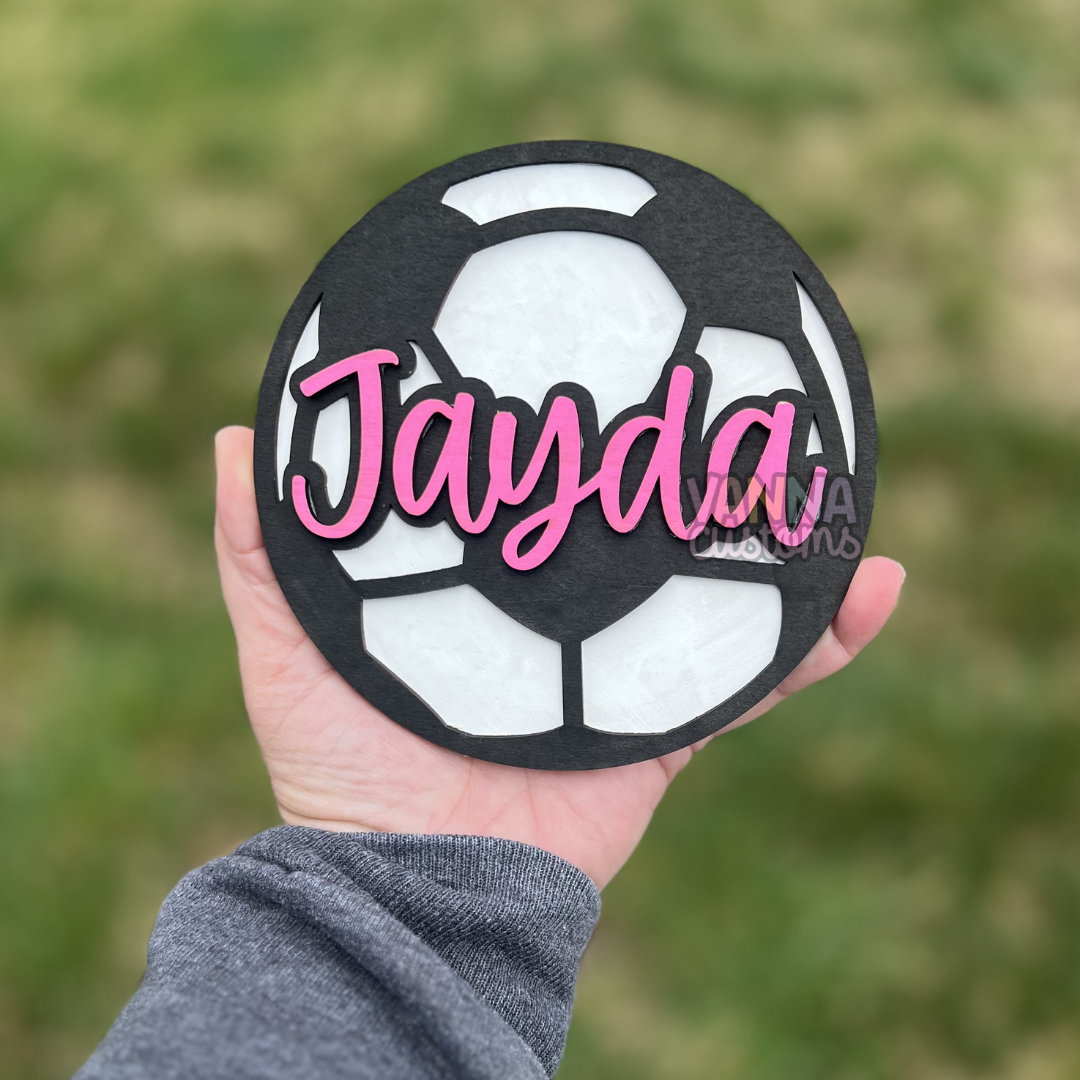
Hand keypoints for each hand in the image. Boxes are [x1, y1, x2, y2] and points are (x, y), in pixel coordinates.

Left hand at [215, 426, 904, 886]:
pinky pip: (761, 675)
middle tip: (730, 390)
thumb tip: (237, 434)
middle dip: (687, 466)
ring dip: (778, 533)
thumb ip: (260, 548)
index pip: (542, 490)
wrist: (411, 889)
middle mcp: (564, 615)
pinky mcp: (670, 725)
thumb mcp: (286, 645)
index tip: (604, 355)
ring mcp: (624, 666)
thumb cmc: (340, 770)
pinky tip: (873, 583)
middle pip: (641, 527)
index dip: (574, 431)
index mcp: (489, 583)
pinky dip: (821, 639)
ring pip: (717, 587)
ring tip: (826, 467)